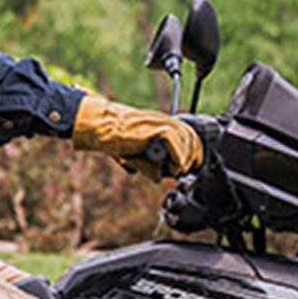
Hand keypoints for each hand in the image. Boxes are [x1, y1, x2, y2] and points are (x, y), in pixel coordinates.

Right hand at [72, 94, 203, 179]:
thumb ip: (151, 163)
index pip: (191, 137)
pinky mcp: (157, 128)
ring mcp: (163, 123)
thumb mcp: (140, 154)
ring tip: (175, 170)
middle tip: (181, 172)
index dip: (194, 154)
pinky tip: (171, 165)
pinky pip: (176, 143)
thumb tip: (160, 176)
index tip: (188, 168)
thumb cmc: (118, 141)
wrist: (104, 128)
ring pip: (187, 142)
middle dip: (192, 159)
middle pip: (193, 139)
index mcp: (166, 124)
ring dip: (184, 160)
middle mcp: (168, 122)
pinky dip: (177, 157)